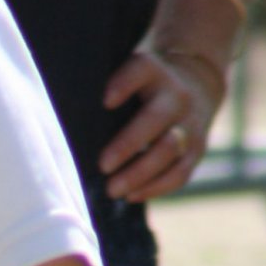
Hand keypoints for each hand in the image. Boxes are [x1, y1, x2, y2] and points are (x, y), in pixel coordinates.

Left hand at [99, 47, 215, 201]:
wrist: (198, 84)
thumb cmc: (144, 86)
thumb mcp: (131, 74)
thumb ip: (107, 88)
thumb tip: (67, 125)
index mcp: (154, 72)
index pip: (141, 70)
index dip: (124, 83)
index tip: (105, 101)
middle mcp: (176, 96)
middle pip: (155, 119)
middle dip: (128, 144)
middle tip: (102, 165)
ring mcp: (189, 124)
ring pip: (170, 149)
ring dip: (140, 173)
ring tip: (112, 189)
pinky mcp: (197, 149)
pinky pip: (180, 173)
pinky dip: (155, 187)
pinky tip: (131, 195)